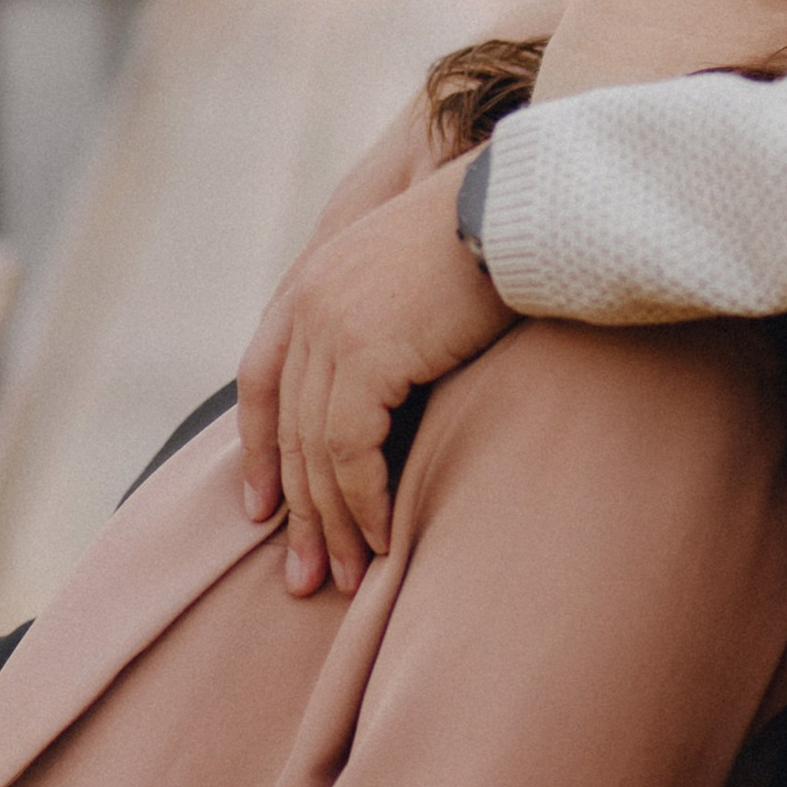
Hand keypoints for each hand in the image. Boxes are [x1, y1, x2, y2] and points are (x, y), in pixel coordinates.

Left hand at [237, 157, 509, 592]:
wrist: (526, 208)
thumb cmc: (498, 240)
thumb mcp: (419, 278)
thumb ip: (388, 324)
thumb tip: (391, 387)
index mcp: (315, 280)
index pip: (264, 379)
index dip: (259, 449)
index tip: (264, 509)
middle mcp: (310, 302)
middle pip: (287, 427)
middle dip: (296, 510)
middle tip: (304, 576)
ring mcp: (332, 327)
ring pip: (315, 450)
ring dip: (331, 522)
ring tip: (344, 578)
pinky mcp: (366, 355)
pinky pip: (351, 452)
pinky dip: (365, 504)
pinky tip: (382, 542)